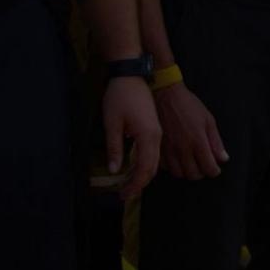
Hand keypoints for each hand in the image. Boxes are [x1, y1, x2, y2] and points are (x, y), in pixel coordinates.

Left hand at [103, 77, 161, 200]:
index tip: (122, 195)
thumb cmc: (120, 96)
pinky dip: (144, 164)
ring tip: (127, 184)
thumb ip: (114, 148)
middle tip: (123, 194)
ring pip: (154, 161)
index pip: (144, 169)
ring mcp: (157, 132)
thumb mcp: (112, 123)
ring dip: (142, 175)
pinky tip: (133, 167)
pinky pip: (153, 152)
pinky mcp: (154, 128)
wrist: (131, 74)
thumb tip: (115, 171)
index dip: (134, 185)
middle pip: (152, 168)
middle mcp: (157, 136)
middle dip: (139, 184)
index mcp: (148, 136)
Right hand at [154, 80, 228, 180]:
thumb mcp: (208, 119)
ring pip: (178, 173)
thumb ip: (216, 141)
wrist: (166, 95)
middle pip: (193, 174)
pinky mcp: (158, 148)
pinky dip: (173, 167)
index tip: (215, 169)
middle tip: (203, 165)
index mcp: (197, 141)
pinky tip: (177, 159)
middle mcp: (182, 148)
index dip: (214, 171)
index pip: (208, 167)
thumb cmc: (188, 105)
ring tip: (190, 163)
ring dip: (186, 171)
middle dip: (201, 173)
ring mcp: (168, 149)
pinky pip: (165, 167)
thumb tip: (223, 159)